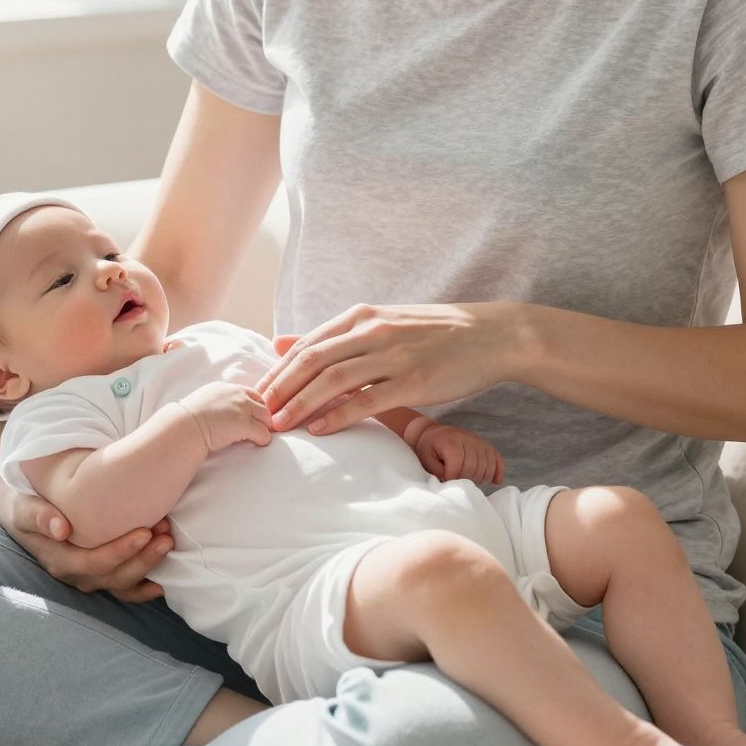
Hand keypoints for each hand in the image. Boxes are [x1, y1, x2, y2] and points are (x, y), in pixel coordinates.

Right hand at [0, 446, 174, 601]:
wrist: (26, 513)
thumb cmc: (26, 505)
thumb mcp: (24, 508)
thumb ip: (38, 515)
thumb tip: (60, 529)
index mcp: (59, 560)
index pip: (94, 562)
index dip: (121, 551)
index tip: (144, 532)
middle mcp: (76, 574)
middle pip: (114, 576)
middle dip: (142, 558)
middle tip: (165, 534)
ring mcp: (90, 577)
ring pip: (123, 583)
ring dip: (148, 566)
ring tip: (168, 542)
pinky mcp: (101, 574)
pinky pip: (124, 588)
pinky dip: (143, 590)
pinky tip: (161, 585)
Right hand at [179, 381, 272, 453]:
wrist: (183, 427)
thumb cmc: (186, 420)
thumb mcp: (203, 402)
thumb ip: (216, 403)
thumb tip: (219, 413)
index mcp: (225, 388)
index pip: (251, 394)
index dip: (255, 407)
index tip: (253, 417)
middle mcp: (237, 394)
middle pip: (262, 405)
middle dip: (262, 418)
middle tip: (259, 430)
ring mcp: (242, 408)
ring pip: (266, 418)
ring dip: (263, 429)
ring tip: (256, 438)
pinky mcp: (244, 424)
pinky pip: (263, 433)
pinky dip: (262, 440)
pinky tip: (256, 443)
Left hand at [261, 303, 516, 435]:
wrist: (491, 335)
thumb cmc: (434, 333)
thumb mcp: (380, 323)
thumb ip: (332, 336)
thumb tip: (280, 343)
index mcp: (362, 316)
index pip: (306, 345)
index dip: (277, 372)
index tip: (255, 395)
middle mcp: (373, 331)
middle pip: (312, 361)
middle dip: (279, 389)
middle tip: (255, 413)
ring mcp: (394, 354)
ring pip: (333, 380)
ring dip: (300, 404)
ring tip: (278, 425)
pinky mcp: (414, 379)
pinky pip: (368, 399)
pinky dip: (339, 414)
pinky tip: (319, 429)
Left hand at [414, 421, 504, 485]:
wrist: (433, 433)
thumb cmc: (428, 448)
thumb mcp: (426, 460)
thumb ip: (438, 472)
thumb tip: (454, 482)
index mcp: (451, 442)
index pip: (458, 465)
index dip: (453, 478)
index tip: (446, 480)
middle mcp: (468, 439)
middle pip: (474, 468)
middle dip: (465, 480)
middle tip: (457, 481)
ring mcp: (479, 441)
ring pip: (487, 466)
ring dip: (480, 478)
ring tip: (468, 480)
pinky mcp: (486, 445)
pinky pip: (497, 459)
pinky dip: (497, 471)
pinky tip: (494, 481)